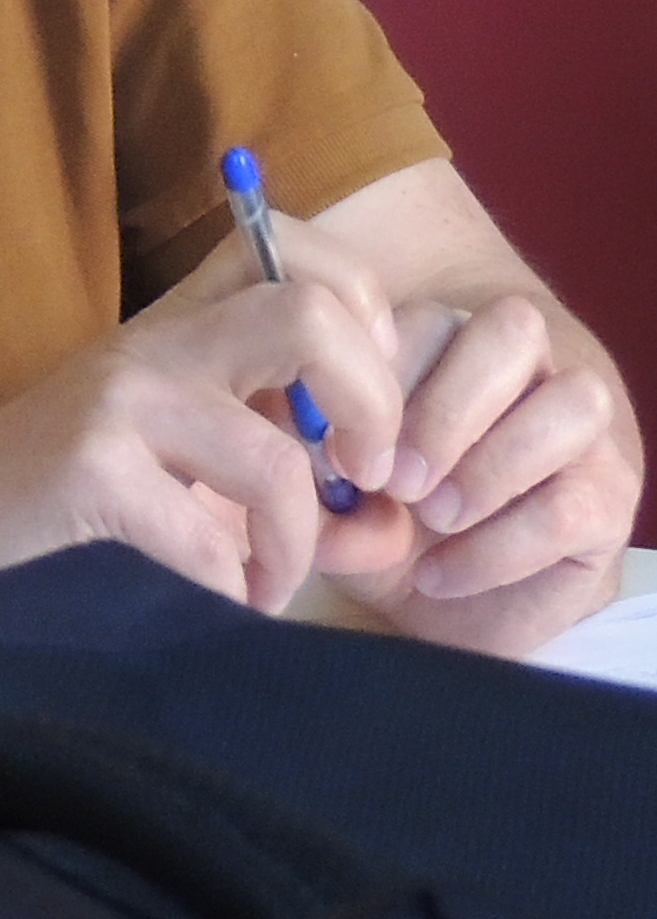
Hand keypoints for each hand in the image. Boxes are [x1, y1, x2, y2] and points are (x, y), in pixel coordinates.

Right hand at [0, 254, 413, 614]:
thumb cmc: (69, 513)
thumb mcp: (192, 480)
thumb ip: (304, 493)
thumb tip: (395, 526)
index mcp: (184, 326)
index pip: (304, 253)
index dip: (370, 316)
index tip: (360, 406)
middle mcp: (154, 344)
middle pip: (310, 312)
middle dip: (375, 409)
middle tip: (364, 478)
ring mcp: (116, 401)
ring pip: (275, 457)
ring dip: (297, 548)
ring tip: (268, 585)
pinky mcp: (85, 469)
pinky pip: (209, 543)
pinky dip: (230, 594)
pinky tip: (206, 605)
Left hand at [319, 291, 638, 650]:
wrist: (447, 601)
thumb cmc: (382, 520)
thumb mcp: (325, 488)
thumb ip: (310, 464)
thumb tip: (310, 466)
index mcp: (449, 344)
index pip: (430, 316)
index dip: (383, 374)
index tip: (336, 445)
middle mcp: (526, 370)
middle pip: (514, 331)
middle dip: (446, 407)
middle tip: (395, 481)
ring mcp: (581, 432)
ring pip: (574, 401)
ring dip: (491, 465)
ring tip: (430, 518)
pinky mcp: (610, 503)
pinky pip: (572, 506)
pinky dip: (498, 546)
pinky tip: (441, 574)